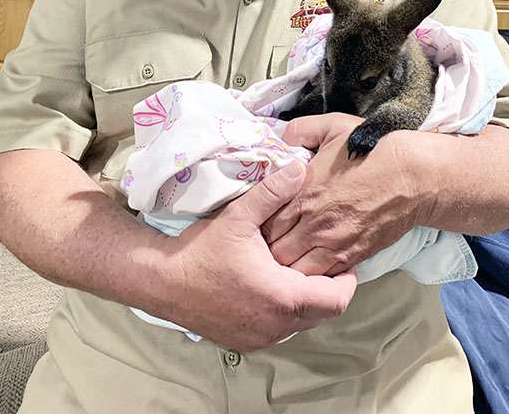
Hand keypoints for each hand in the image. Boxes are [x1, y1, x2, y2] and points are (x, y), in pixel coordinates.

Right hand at [166, 159, 357, 350]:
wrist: (162, 282)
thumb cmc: (201, 250)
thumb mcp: (239, 215)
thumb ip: (273, 191)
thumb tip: (299, 167)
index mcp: (283, 297)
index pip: (338, 300)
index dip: (346, 279)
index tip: (340, 258)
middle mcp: (276, 325)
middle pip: (323, 313)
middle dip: (327, 288)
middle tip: (319, 259)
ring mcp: (260, 338)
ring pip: (301, 323)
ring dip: (304, 299)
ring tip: (294, 268)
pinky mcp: (245, 341)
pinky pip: (279, 329)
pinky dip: (283, 310)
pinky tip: (271, 283)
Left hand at [262, 114, 435, 275]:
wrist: (411, 175)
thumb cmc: (371, 149)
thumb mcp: (331, 126)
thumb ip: (298, 131)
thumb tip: (282, 141)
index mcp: (303, 192)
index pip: (264, 220)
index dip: (256, 224)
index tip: (258, 220)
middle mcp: (314, 222)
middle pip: (275, 250)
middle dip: (266, 250)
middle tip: (263, 245)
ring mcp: (334, 243)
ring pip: (296, 270)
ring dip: (287, 266)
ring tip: (284, 258)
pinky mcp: (353, 256)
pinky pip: (322, 277)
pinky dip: (312, 275)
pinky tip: (308, 265)